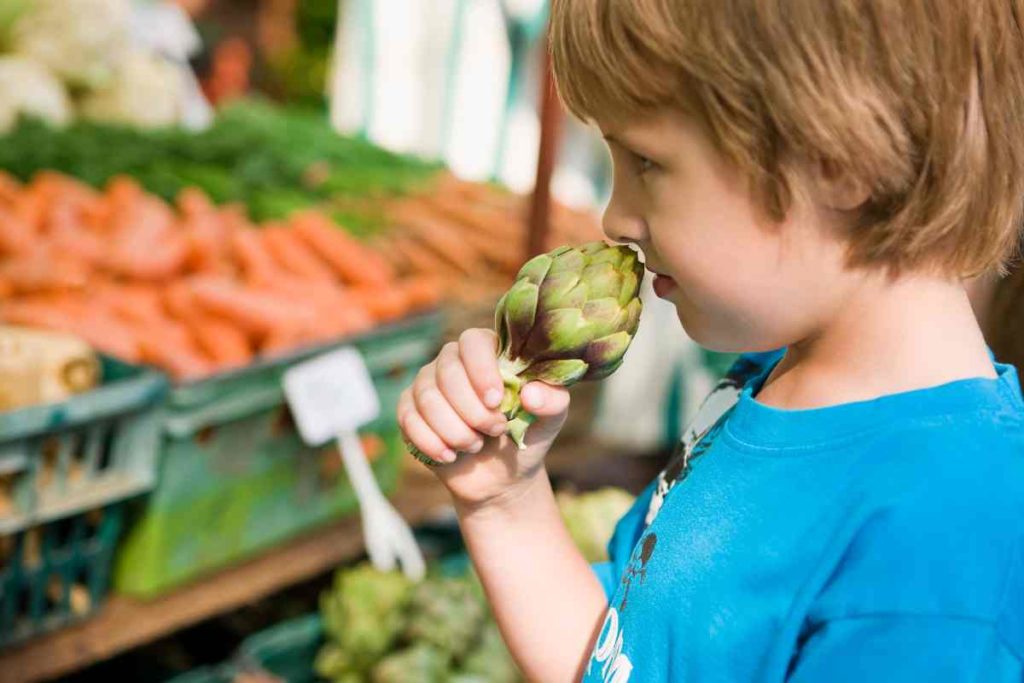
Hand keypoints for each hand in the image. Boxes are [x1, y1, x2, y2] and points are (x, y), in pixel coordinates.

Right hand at [397, 328, 569, 508]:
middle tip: (495, 431)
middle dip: (471, 410)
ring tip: (475, 444)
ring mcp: (428, 384)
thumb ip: (552, 402)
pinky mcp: (410, 410)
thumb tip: (531, 394)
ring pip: (426, 397)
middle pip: (447, 371)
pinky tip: (451, 456)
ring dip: (454, 429)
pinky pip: (408, 419)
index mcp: (489, 351)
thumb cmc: (526, 436)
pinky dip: (431, 442)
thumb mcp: (549, 421)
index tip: (496, 400)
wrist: (501, 477)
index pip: (473, 341)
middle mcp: (454, 360)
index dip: (481, 369)